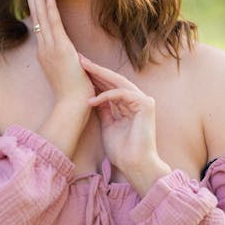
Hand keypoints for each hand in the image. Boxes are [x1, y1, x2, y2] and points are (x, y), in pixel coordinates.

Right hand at [20, 0, 93, 158]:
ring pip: (41, 16)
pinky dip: (49, 8)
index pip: (38, 22)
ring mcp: (50, 47)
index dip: (34, 4)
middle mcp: (44, 47)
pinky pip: (53, 23)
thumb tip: (73, 55)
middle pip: (35, 15)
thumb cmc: (74, 92)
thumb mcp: (69, 70)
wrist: (73, 105)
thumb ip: (67, 60)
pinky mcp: (59, 48)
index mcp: (45, 51)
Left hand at [79, 54, 170, 192]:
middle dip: (96, 69)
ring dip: (100, 75)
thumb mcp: (107, 125)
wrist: (134, 164)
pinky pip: (123, 94)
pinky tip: (92, 100)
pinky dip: (107, 96)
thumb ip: (103, 109)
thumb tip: (92, 96)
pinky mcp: (146, 105)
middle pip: (114, 80)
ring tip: (84, 68)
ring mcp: (144, 101)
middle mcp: (137, 99)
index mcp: (129, 104)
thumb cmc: (122, 150)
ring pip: (119, 83)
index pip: (110, 85)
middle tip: (80, 59)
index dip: (94, 76)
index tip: (78, 68)